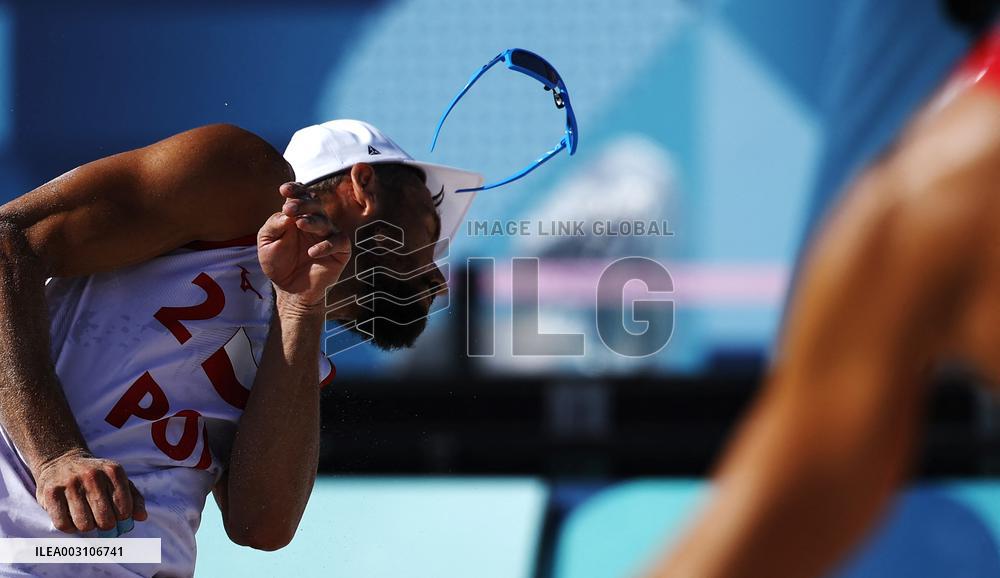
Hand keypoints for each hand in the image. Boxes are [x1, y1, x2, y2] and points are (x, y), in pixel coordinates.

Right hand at [34, 449, 146, 532]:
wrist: (61, 460)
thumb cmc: (97, 476)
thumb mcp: (118, 480)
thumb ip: (134, 498)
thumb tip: (142, 517)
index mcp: (113, 471)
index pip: (124, 508)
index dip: (123, 519)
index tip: (119, 517)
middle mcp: (92, 475)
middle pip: (105, 520)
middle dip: (106, 526)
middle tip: (103, 521)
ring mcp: (70, 484)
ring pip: (84, 525)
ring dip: (87, 527)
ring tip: (87, 518)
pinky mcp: (50, 494)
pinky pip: (63, 525)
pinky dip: (70, 528)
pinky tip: (73, 518)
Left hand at [258, 182, 350, 307]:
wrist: (289, 290)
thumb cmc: (277, 264)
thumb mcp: (266, 244)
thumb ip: (273, 226)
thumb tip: (286, 213)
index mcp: (297, 216)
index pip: (300, 197)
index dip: (295, 190)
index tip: (284, 190)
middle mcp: (315, 222)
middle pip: (314, 205)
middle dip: (303, 204)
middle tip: (289, 208)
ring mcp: (328, 235)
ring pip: (325, 221)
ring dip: (313, 221)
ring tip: (300, 224)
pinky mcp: (340, 250)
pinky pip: (338, 241)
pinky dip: (326, 245)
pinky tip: (312, 252)